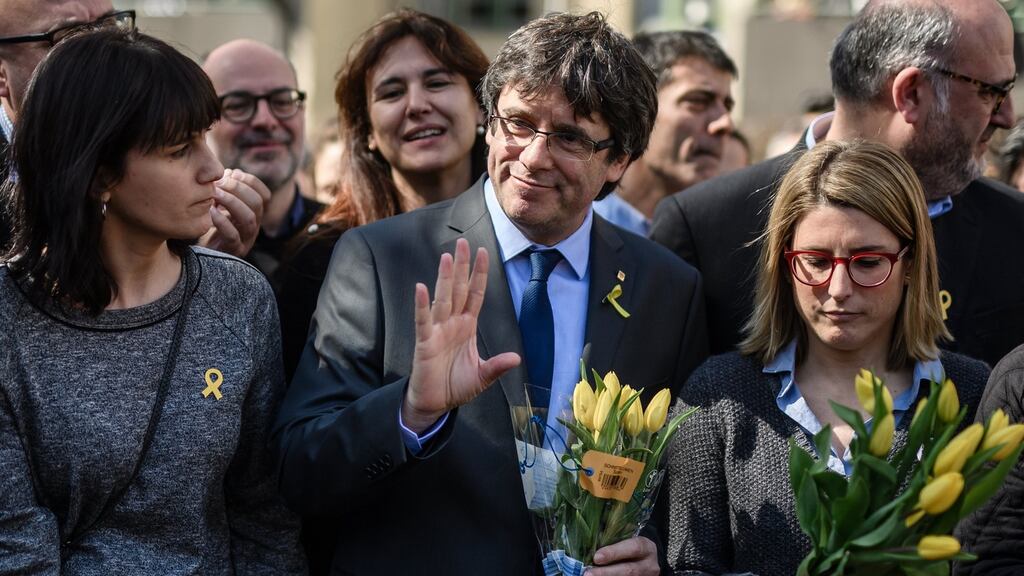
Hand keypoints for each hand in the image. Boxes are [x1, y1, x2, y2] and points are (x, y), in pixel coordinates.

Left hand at [197, 169, 269, 256]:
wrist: (198, 252)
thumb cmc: (206, 224)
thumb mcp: (218, 203)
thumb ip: (225, 188)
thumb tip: (230, 172)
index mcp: (253, 214)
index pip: (264, 195)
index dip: (251, 182)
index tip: (232, 174)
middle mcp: (253, 227)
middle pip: (257, 204)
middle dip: (238, 189)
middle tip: (218, 182)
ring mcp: (245, 240)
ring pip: (249, 219)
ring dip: (232, 202)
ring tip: (214, 194)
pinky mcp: (232, 251)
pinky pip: (232, 236)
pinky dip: (222, 221)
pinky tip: (210, 212)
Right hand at [402, 238, 519, 432]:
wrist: (435, 404)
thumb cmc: (456, 386)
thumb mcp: (482, 376)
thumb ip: (497, 366)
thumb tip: (516, 358)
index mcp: (467, 326)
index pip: (475, 294)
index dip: (479, 274)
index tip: (484, 252)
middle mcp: (452, 323)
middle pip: (458, 289)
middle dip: (462, 267)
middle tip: (463, 243)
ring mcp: (437, 331)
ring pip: (443, 299)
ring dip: (445, 278)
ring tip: (448, 257)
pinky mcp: (424, 342)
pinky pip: (423, 320)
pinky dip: (422, 305)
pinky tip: (421, 288)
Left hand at [586, 536, 659, 575]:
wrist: (644, 561)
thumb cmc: (630, 547)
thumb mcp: (628, 540)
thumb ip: (615, 539)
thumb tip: (591, 540)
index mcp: (646, 547)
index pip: (633, 548)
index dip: (614, 552)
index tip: (597, 557)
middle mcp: (648, 565)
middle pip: (628, 570)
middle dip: (606, 572)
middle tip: (588, 573)